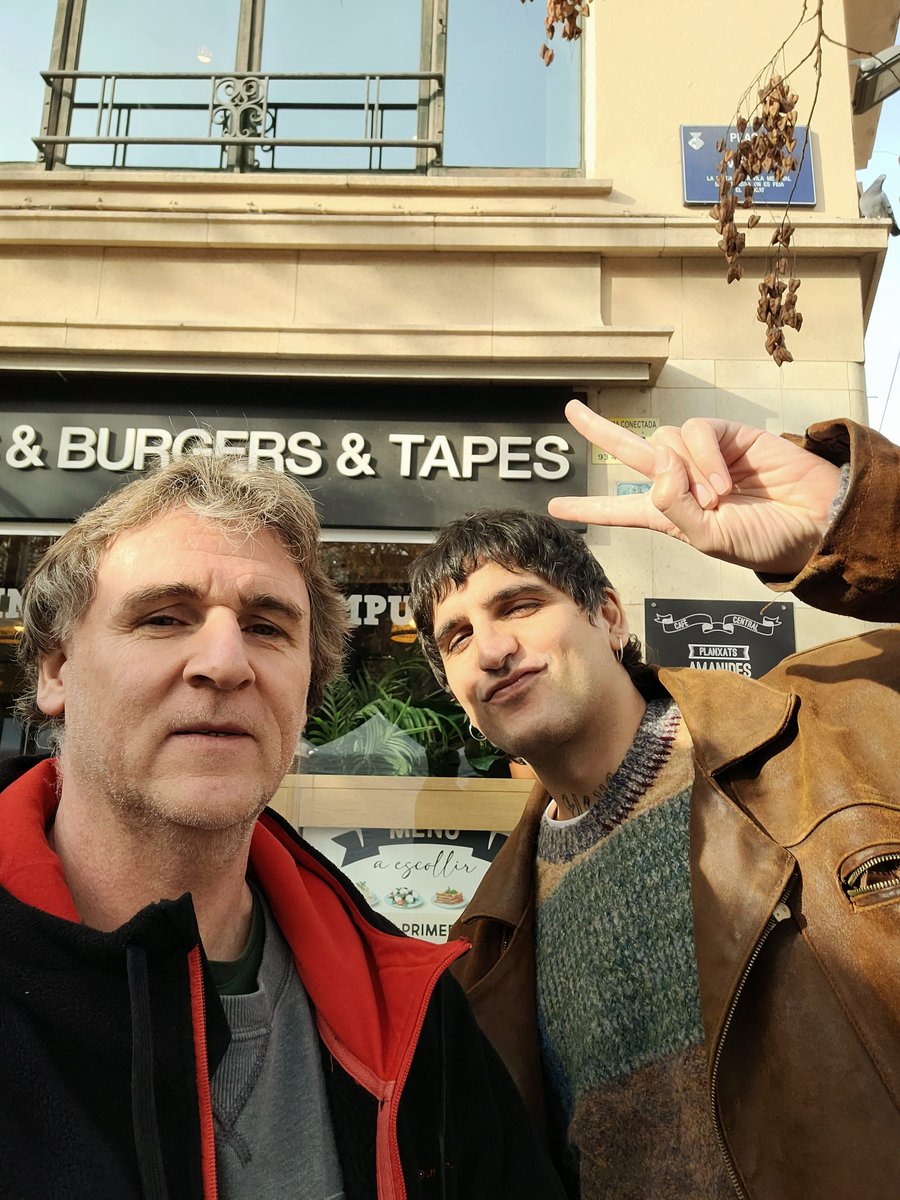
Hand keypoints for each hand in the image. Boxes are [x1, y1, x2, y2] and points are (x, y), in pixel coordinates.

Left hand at [549, 400, 841, 575]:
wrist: (812, 521)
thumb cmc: (763, 539)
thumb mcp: (709, 539)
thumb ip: (675, 505)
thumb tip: (656, 460)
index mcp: (668, 515)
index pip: (620, 511)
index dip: (588, 510)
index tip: (555, 509)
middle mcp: (678, 482)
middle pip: (629, 452)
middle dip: (600, 431)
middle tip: (571, 412)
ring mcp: (700, 457)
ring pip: (665, 442)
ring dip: (687, 471)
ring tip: (718, 498)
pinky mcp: (724, 435)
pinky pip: (695, 432)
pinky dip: (704, 456)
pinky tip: (726, 479)